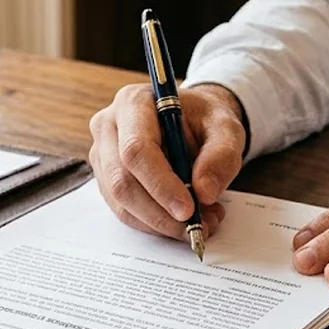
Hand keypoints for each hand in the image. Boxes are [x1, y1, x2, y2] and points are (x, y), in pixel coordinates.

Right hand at [88, 83, 245, 238]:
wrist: (191, 123)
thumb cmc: (203, 120)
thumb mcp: (226, 128)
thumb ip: (221, 156)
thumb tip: (204, 193)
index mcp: (133, 103)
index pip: (136, 149)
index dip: (160, 184)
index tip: (188, 209)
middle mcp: (108, 127)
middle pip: (122, 181)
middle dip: (160, 212)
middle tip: (196, 225)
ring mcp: (102, 155)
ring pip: (121, 202)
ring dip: (160, 222)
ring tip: (199, 221)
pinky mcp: (106, 179)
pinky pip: (124, 211)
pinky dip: (154, 224)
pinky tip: (180, 221)